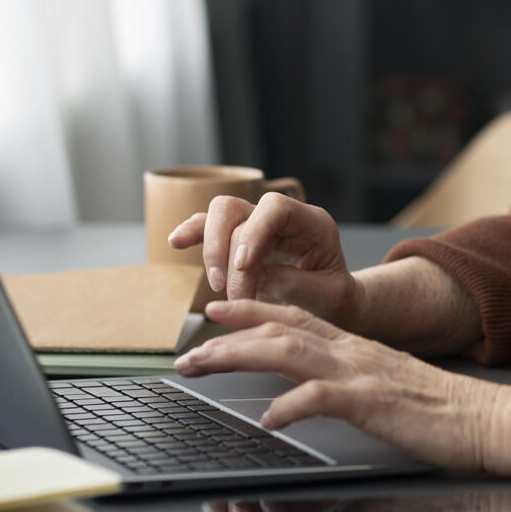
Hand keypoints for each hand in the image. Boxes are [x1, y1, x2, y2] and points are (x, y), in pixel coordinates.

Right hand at [166, 192, 364, 329]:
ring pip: (218, 215)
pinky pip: (209, 227)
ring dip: (211, 252)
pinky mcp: (238, 240)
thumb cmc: (334, 298)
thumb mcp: (325, 296)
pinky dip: (192, 234)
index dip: (254, 232)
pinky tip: (176, 242)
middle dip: (225, 250)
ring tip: (218, 287)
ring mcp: (257, 225)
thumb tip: (254, 274)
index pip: (276, 207)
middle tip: (229, 291)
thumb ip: (292, 283)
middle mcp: (282, 218)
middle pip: (237, 207)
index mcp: (312, 223)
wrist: (332, 304)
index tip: (244, 267)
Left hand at [173, 300, 510, 476]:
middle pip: (280, 328)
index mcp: (356, 346)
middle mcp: (354, 351)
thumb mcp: (387, 384)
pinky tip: (269, 419)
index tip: (217, 309)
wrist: (491, 419)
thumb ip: (350, 379)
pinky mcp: (375, 403)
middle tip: (188, 347)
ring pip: (289, 352)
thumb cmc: (443, 410)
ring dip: (240, 355)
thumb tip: (312, 391)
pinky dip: (292, 406)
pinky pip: (324, 399)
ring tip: (204, 366)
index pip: (295, 316)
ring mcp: (363, 374)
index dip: (252, 309)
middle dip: (228, 334)